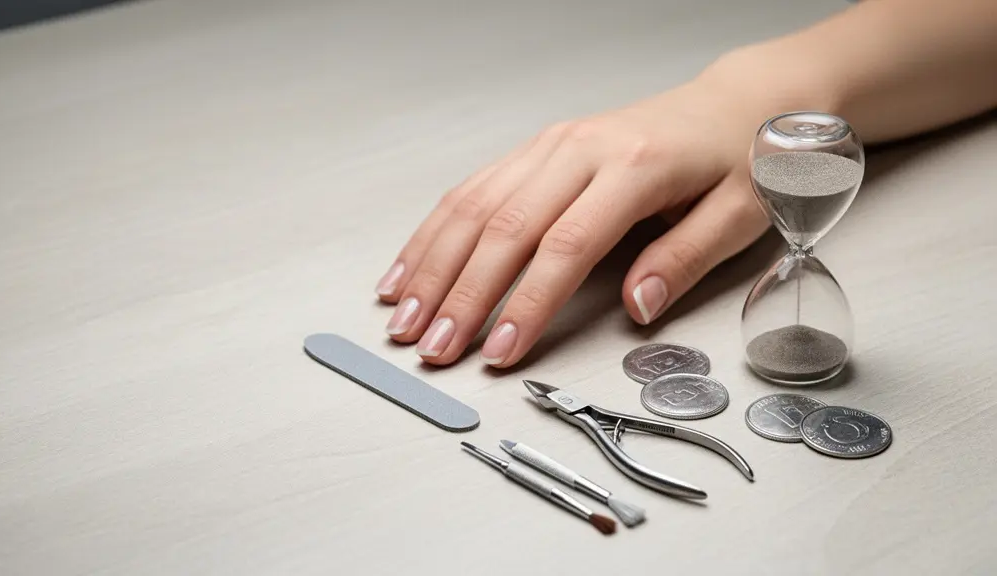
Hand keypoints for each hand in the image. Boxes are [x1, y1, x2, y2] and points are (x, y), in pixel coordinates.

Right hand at [374, 71, 773, 367]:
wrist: (733, 102)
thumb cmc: (738, 157)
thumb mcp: (739, 213)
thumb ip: (685, 258)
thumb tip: (637, 307)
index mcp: (633, 166)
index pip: (566, 245)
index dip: (527, 303)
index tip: (499, 350)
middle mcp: (580, 149)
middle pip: (504, 226)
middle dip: (460, 294)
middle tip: (432, 346)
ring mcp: (551, 145)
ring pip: (474, 205)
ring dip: (432, 264)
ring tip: (402, 317)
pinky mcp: (536, 149)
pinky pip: (473, 188)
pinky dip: (436, 231)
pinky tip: (411, 267)